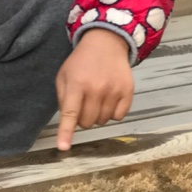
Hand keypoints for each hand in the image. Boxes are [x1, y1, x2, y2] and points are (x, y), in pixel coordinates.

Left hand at [56, 28, 134, 150]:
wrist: (107, 43)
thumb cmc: (81, 62)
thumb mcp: (64, 76)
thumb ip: (63, 99)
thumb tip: (70, 122)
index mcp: (77, 85)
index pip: (70, 114)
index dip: (66, 133)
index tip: (63, 147)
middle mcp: (96, 89)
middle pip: (88, 122)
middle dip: (83, 119)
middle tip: (83, 105)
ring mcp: (114, 90)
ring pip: (103, 121)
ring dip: (98, 116)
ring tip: (97, 100)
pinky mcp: (128, 91)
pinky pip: (119, 116)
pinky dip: (112, 113)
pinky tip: (109, 101)